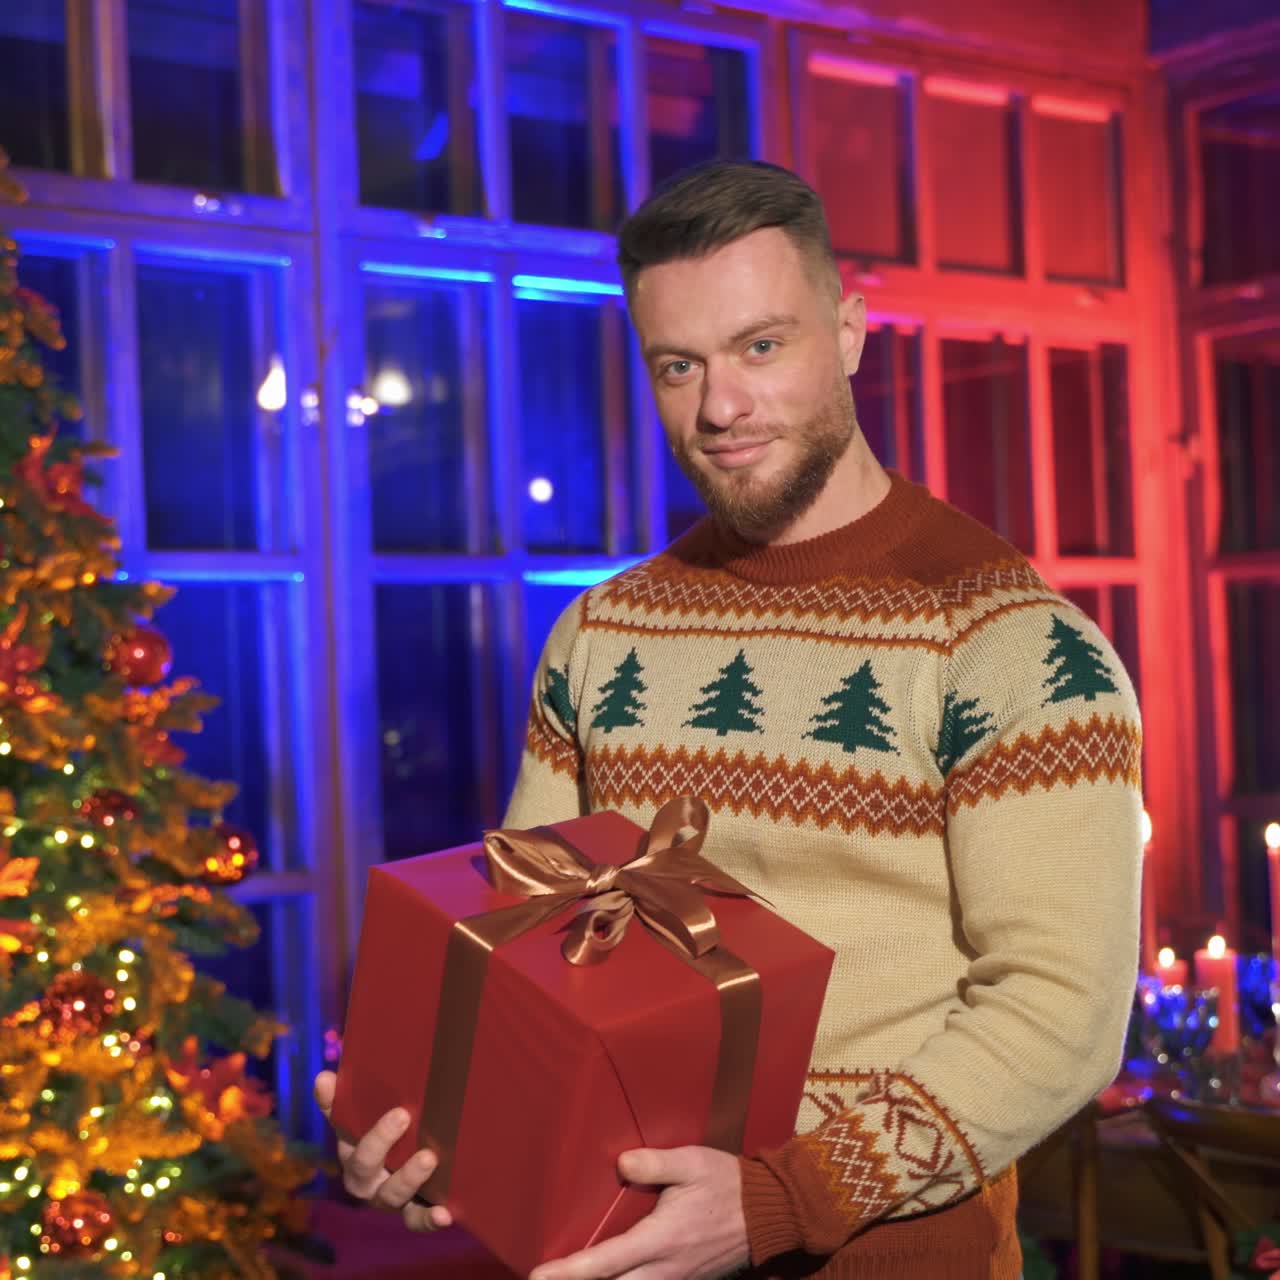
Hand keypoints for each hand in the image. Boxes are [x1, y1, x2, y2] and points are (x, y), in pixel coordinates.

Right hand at [312, 1070, 453, 1233]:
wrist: (410, 1169)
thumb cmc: (385, 1136)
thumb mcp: (364, 1118)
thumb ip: (343, 1100)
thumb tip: (323, 1077)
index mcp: (352, 1149)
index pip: (342, 1129)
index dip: (338, 1109)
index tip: (340, 1085)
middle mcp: (365, 1178)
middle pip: (364, 1165)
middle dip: (381, 1141)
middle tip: (403, 1115)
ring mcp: (387, 1197)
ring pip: (391, 1194)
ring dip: (409, 1177)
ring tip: (429, 1158)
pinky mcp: (411, 1212)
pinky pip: (416, 1220)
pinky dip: (430, 1219)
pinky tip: (445, 1215)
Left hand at [529, 1145, 748, 1279]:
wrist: (768, 1213)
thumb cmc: (727, 1183)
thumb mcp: (692, 1162)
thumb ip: (655, 1164)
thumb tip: (620, 1164)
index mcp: (662, 1239)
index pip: (606, 1262)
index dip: (569, 1272)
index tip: (538, 1276)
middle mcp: (665, 1270)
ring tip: (569, 1279)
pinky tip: (611, 1277)